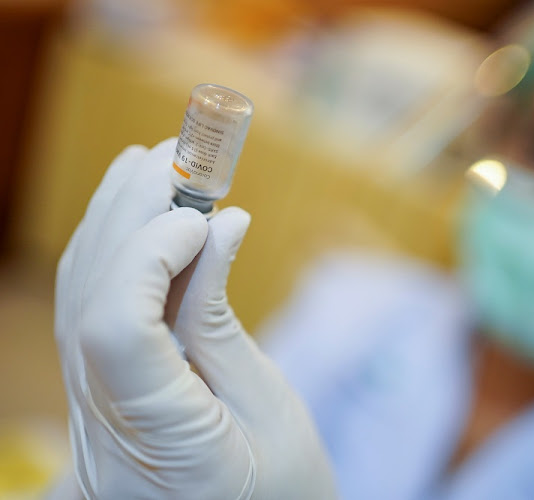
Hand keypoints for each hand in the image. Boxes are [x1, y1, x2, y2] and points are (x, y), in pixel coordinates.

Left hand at [54, 138, 336, 498]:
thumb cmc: (281, 492)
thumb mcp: (268, 409)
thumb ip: (223, 320)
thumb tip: (221, 225)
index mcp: (157, 445)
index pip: (117, 329)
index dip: (151, 254)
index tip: (205, 216)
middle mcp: (100, 429)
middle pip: (89, 297)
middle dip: (129, 213)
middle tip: (178, 157)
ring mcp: (87, 413)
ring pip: (77, 296)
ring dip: (113, 221)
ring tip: (156, 168)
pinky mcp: (96, 395)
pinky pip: (88, 311)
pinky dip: (111, 254)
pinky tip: (135, 217)